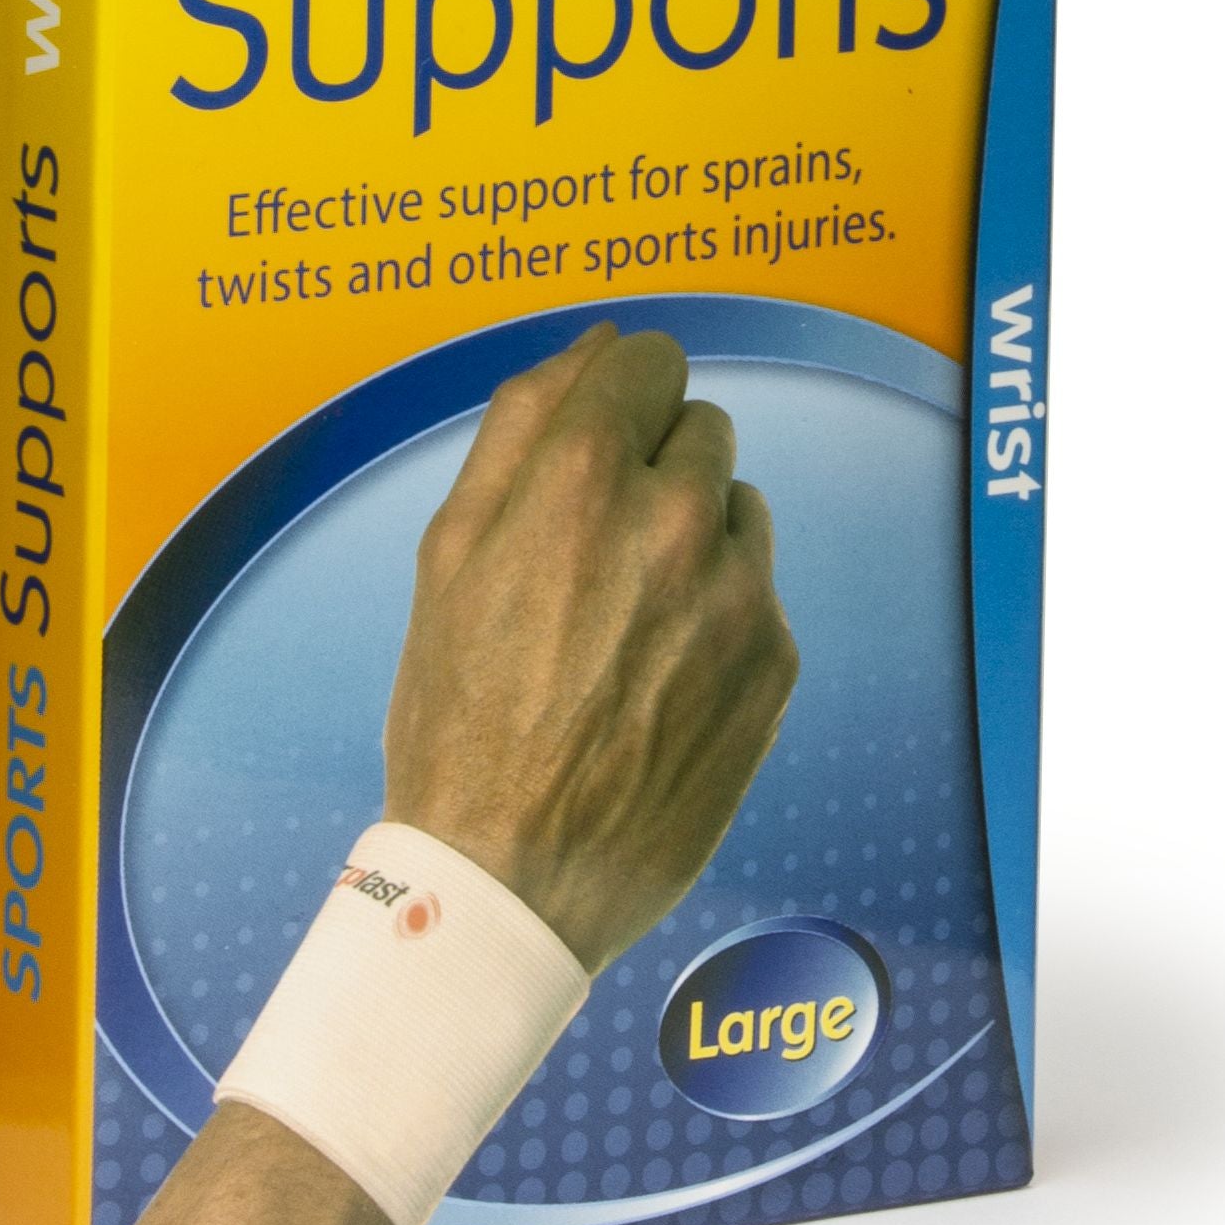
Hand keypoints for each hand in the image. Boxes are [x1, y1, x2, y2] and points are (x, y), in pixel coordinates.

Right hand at [383, 322, 798, 972]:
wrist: (513, 880)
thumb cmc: (460, 715)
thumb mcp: (450, 553)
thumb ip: (522, 426)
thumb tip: (594, 345)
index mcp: (584, 478)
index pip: (648, 359)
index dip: (617, 397)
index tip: (598, 442)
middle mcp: (677, 518)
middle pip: (700, 426)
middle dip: (653, 469)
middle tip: (593, 555)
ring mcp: (740, 593)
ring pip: (738, 506)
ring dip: (694, 538)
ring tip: (624, 625)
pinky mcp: (775, 660)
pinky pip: (758, 590)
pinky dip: (718, 615)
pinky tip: (658, 679)